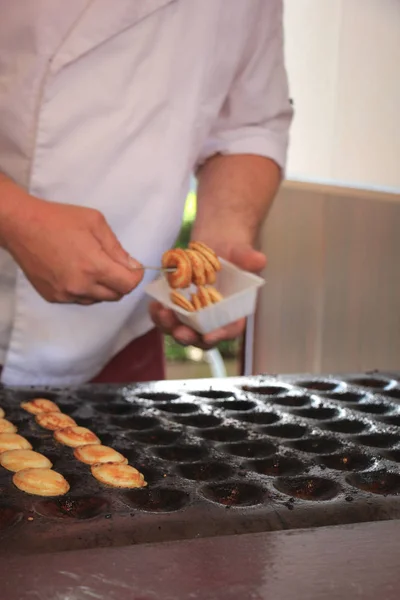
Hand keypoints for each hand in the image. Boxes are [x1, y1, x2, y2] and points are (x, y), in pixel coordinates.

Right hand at [1, 192, 142, 304]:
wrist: (22, 226)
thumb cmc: (59, 220)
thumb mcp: (95, 223)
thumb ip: (116, 247)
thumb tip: (132, 266)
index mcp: (94, 267)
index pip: (127, 285)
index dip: (136, 277)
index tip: (135, 268)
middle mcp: (81, 286)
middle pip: (116, 295)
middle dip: (121, 282)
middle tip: (115, 266)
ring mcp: (66, 294)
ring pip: (98, 299)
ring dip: (103, 287)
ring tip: (93, 267)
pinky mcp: (54, 297)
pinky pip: (79, 299)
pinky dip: (85, 289)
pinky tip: (77, 272)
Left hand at [149, 242, 265, 349]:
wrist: (215, 243)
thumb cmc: (232, 251)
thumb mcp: (241, 252)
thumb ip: (248, 258)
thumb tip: (258, 259)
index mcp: (234, 311)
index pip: (229, 329)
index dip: (220, 335)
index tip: (209, 336)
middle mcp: (213, 318)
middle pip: (201, 336)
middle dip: (189, 337)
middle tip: (180, 332)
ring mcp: (194, 314)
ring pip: (181, 329)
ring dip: (169, 327)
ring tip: (162, 314)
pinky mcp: (178, 306)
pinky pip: (167, 316)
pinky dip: (159, 314)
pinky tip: (154, 305)